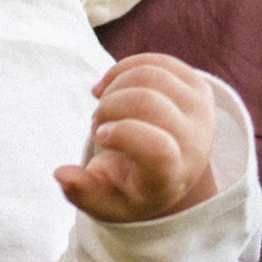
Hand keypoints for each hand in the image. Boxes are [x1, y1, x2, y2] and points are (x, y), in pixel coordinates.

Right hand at [55, 55, 218, 224]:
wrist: (170, 169)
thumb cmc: (130, 186)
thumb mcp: (104, 200)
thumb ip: (82, 192)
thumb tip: (60, 174)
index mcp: (171, 177)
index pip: (158, 150)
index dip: (123, 134)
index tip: (101, 135)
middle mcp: (196, 144)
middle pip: (148, 103)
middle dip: (109, 106)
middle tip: (97, 124)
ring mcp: (201, 111)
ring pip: (149, 76)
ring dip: (114, 88)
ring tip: (106, 109)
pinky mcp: (198, 86)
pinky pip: (154, 61)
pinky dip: (122, 71)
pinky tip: (111, 88)